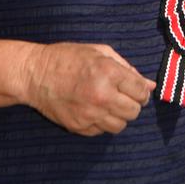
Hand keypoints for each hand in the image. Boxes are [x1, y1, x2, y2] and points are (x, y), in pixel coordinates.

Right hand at [20, 41, 155, 135]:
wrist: (34, 74)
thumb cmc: (67, 58)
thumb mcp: (99, 52)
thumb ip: (127, 68)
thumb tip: (150, 85)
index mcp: (109, 73)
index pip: (141, 92)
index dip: (141, 91)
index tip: (135, 89)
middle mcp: (102, 96)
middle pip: (134, 112)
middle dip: (132, 104)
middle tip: (121, 96)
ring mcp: (89, 114)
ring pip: (120, 126)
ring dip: (118, 116)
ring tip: (107, 104)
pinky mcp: (78, 127)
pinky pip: (101, 131)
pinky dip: (101, 123)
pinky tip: (92, 110)